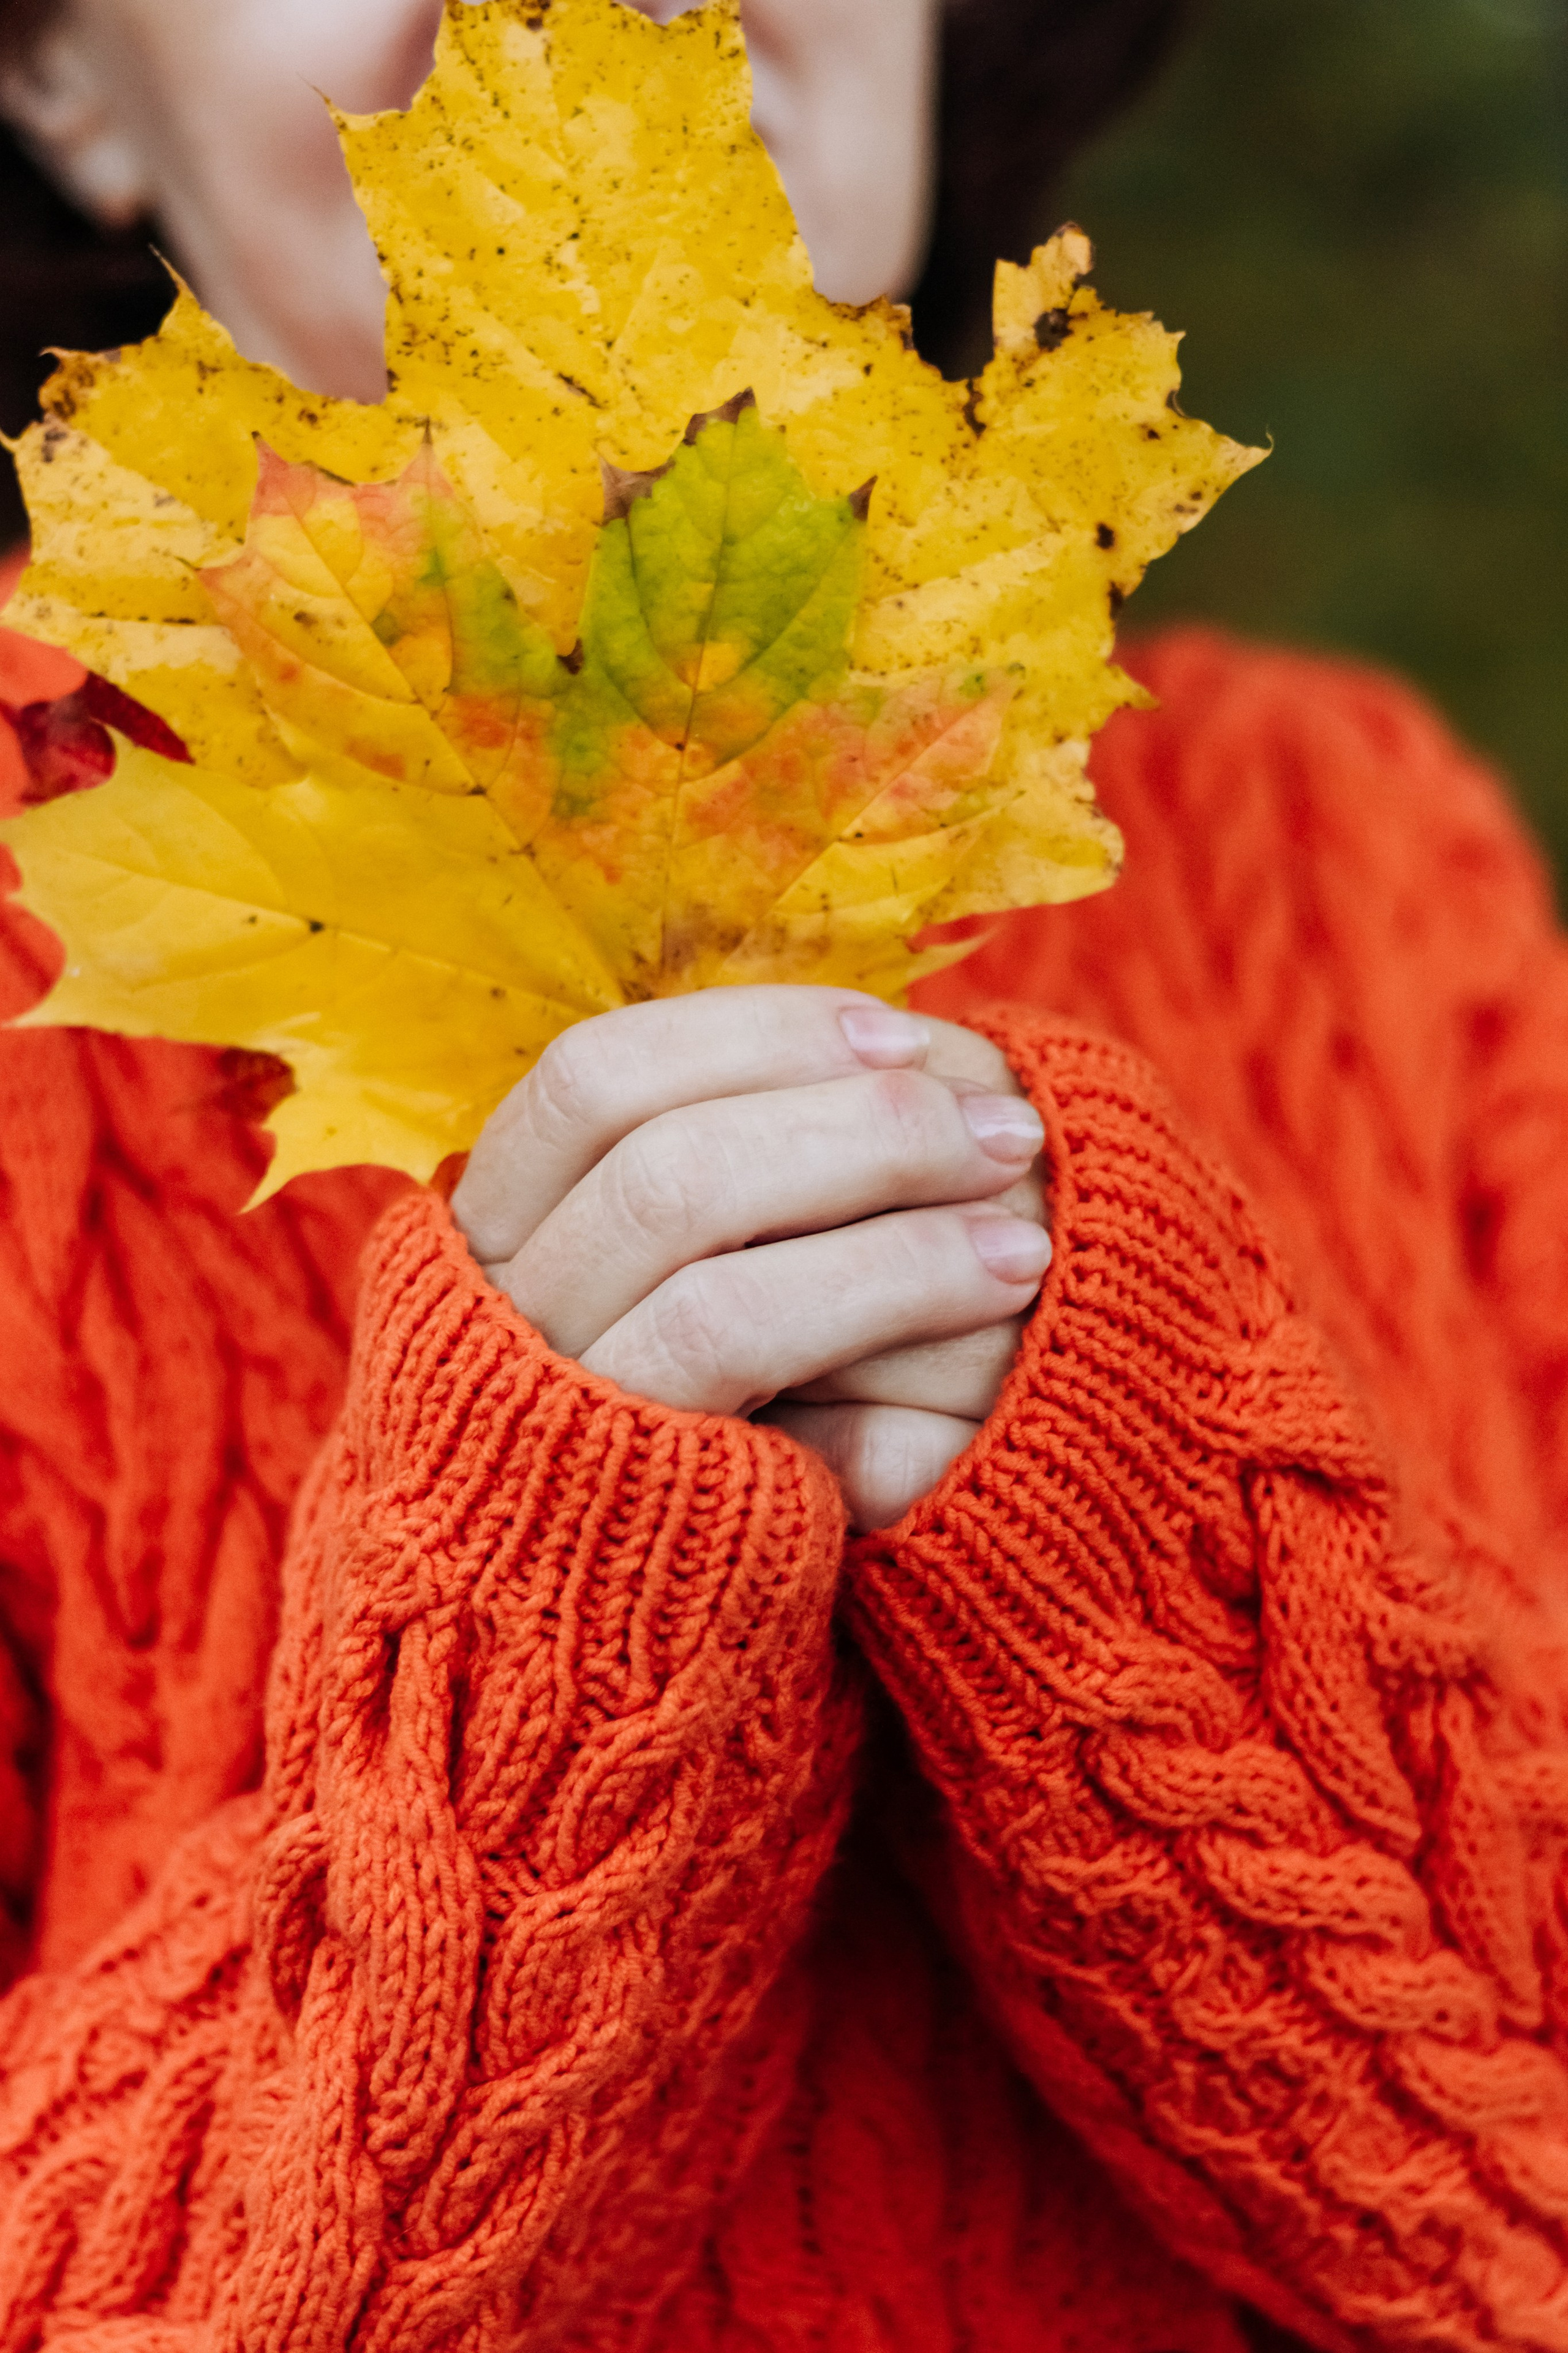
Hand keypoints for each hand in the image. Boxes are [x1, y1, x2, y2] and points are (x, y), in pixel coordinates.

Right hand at [449, 987, 1048, 1527]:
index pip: (593, 1074)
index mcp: (493, 1239)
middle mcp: (488, 1300)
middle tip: (1007, 1121)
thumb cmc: (711, 1481)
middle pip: (648, 1123)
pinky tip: (999, 1277)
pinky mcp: (610, 1468)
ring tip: (1028, 1200)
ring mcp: (535, 1382)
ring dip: (879, 1169)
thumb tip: (865, 1048)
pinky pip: (729, 1321)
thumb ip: (730, 1198)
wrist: (635, 1693)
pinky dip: (880, 1271)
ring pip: (683, 1196)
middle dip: (847, 1103)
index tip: (895, 1032)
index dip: (746, 1034)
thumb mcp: (697, 1318)